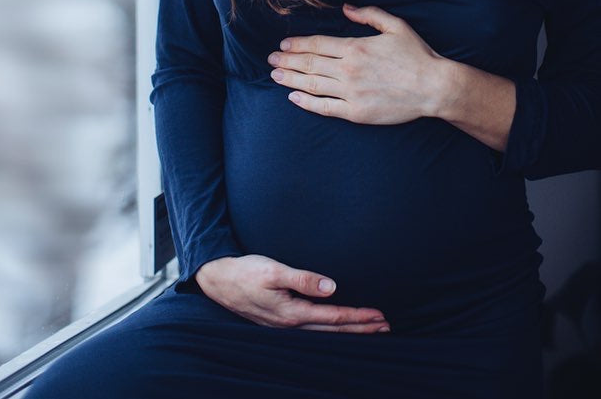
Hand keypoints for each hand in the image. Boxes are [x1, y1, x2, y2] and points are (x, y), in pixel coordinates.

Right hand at [194, 255, 390, 332]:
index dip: (358, 317)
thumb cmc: (245, 272)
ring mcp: (285, 327)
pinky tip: (334, 327)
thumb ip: (302, 279)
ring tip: (368, 329)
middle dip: (361, 329)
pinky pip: (313, 331)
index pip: (334, 318)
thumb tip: (332, 286)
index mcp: (292, 313)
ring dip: (348, 331)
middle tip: (386, 327)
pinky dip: (330, 329)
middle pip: (333, 331)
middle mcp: (291, 325)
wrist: (217, 279)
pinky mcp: (279, 322)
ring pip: (324, 333)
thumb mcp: (273, 270)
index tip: (380, 316)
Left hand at [267, 2, 447, 124]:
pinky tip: (293, 97)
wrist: (435, 88)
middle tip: (270, 60)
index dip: (296, 45)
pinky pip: (325, 107)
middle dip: (286, 61)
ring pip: (312, 84)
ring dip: (290, 79)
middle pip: (309, 63)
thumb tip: (345, 7)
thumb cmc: (417, 55)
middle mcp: (348, 69)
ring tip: (275, 75)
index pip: (316, 44)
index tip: (282, 46)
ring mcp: (351, 92)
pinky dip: (306, 102)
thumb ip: (368, 14)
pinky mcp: (356, 112)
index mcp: (355, 47)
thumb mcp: (395, 26)